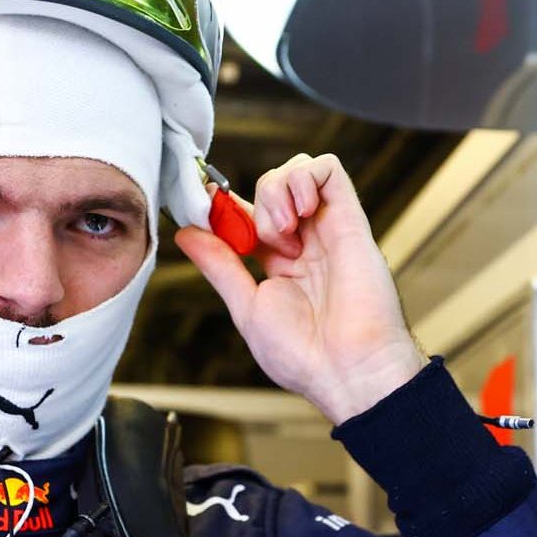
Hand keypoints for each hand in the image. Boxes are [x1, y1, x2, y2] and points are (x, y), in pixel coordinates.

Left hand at [175, 153, 426, 424]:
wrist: (347, 369)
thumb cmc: (304, 354)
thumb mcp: (248, 306)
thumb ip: (220, 265)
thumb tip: (187, 233)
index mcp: (280, 264)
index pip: (250, 213)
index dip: (224, 204)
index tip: (203, 205)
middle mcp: (306, 241)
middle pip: (273, 185)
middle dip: (255, 200)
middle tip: (261, 241)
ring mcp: (328, 228)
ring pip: (297, 169)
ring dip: (277, 189)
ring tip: (285, 231)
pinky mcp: (350, 219)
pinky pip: (328, 167)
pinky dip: (304, 176)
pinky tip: (300, 213)